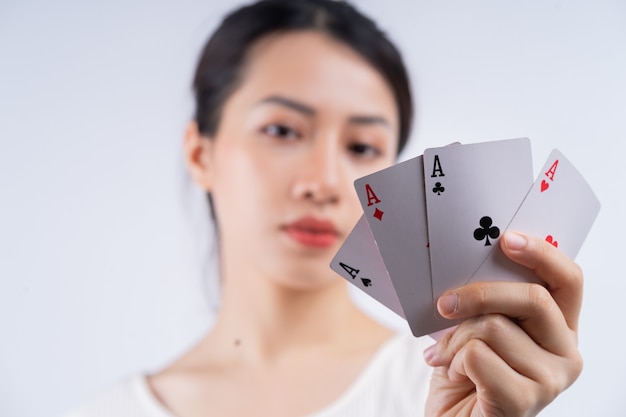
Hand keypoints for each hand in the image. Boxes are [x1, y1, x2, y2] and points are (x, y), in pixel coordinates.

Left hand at [423, 231, 582, 416]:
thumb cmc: (465, 375)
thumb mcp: (479, 329)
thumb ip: (489, 302)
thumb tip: (468, 262)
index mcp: (559, 329)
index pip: (569, 280)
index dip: (542, 254)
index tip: (507, 239)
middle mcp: (566, 353)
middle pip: (532, 298)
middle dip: (479, 293)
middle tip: (444, 303)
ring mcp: (551, 380)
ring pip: (494, 327)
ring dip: (455, 338)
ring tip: (446, 355)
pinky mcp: (525, 401)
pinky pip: (478, 355)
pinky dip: (453, 360)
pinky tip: (454, 375)